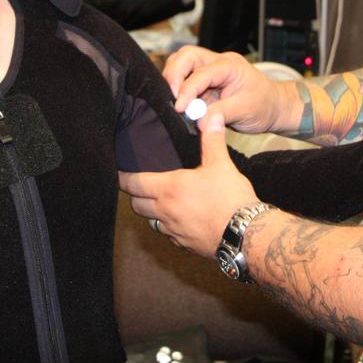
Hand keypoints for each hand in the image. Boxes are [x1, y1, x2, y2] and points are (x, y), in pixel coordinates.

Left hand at [120, 113, 258, 257]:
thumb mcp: (221, 165)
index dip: (123, 179)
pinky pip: (169, 236)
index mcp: (169, 189)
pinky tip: (181, 221)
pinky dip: (169, 228)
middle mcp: (165, 211)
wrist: (244, 234)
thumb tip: (211, 116)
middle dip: (136, 196)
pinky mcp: (185, 245)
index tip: (118, 175)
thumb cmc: (230, 199)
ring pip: (151, 222)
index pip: (134, 184)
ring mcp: (174, 231)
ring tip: (160, 204)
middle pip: (137, 206)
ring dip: (151, 213)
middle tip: (139, 188)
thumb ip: (212, 140)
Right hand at [163, 46, 292, 133]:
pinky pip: (185, 78)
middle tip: (170, 97)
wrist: (273, 107)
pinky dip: (178, 87)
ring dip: (174, 79)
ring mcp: (210, 70)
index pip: (201, 73)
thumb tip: (198, 120)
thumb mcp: (245, 111)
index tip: (180, 108)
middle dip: (174, 74)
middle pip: (186, 56)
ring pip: (182, 63)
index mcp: (230, 66)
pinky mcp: (205, 82)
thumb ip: (221, 114)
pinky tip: (180, 102)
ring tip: (175, 100)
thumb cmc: (264, 105)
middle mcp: (218, 63)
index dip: (187, 90)